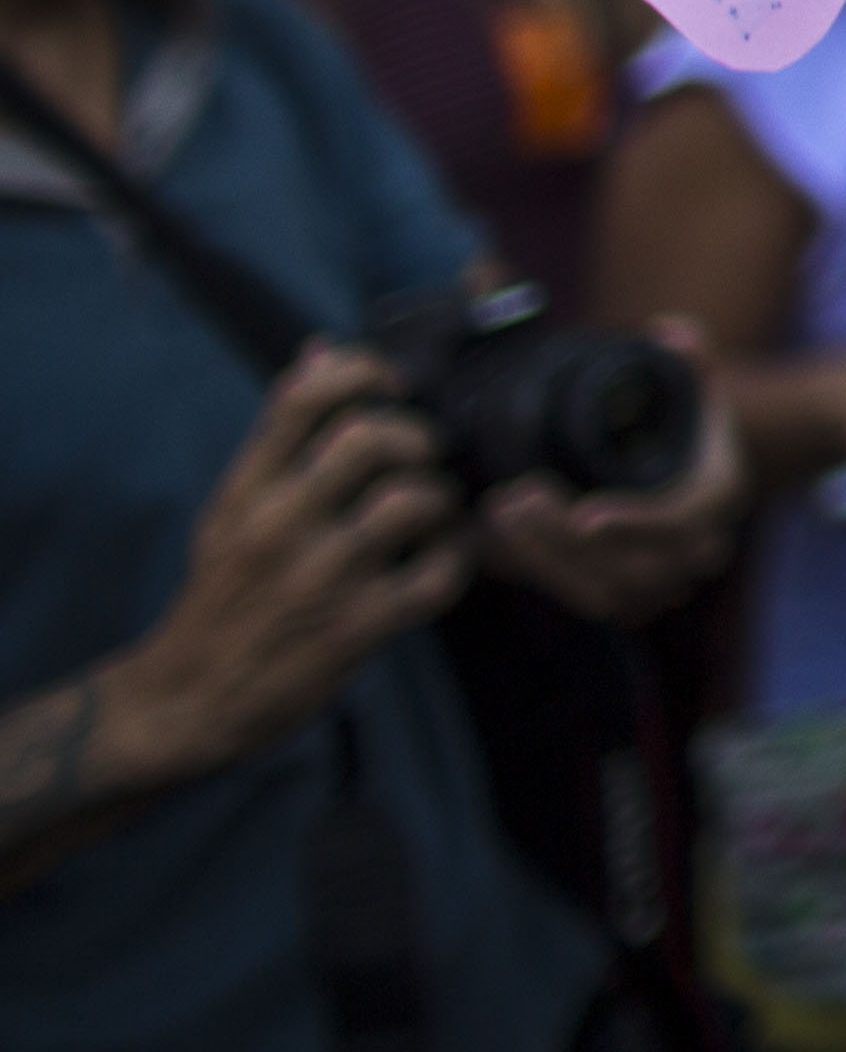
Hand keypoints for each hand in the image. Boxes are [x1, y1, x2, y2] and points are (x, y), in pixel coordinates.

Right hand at [116, 348, 469, 781]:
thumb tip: (321, 350)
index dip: (365, 372)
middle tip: (424, 457)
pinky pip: (435, 577)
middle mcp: (279, 525)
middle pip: (371, 438)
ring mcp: (319, 578)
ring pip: (412, 501)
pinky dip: (454, 564)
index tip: (394, 383)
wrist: (185, 701)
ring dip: (442, 501)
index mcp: (247, 491)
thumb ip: (282, 432)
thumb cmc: (225, 593)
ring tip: (435, 514)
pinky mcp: (354, 629)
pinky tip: (441, 563)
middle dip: (418, 437)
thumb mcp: (234, 508)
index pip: (304, 399)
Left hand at [475, 326, 745, 625]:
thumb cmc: (687, 422)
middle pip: (634, 570)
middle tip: (515, 499)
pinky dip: (538, 572)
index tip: (585, 512)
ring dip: (546, 559)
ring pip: (603, 595)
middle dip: (567, 542)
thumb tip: (670, 332)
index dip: (636, 523)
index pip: (682, 522)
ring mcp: (664, 582)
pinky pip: (581, 600)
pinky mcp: (628, 598)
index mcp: (719, 495)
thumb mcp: (695, 381)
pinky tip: (496, 537)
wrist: (694, 472)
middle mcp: (698, 551)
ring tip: (499, 511)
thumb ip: (690, 352)